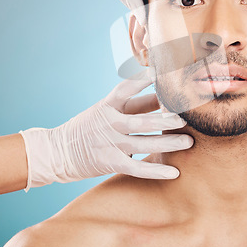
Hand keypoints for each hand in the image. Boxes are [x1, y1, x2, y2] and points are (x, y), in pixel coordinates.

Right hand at [19, 70, 191, 189]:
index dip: (142, 81)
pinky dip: (156, 170)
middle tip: (185, 118)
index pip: (125, 89)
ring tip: (188, 142)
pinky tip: (174, 173)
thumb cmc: (89, 126)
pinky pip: (137, 167)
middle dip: (164, 119)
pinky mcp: (111, 162)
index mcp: (107, 105)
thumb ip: (134, 105)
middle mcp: (109, 123)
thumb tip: (164, 96)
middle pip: (141, 120)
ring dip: (168, 142)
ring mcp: (110, 143)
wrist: (57, 152)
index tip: (160, 73)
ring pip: (143, 143)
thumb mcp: (106, 109)